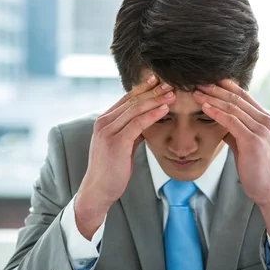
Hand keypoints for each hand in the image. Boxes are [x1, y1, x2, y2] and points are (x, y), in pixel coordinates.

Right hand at [75, 76, 175, 238]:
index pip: (126, 98)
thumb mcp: (121, 145)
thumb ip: (131, 131)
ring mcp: (108, 131)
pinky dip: (152, 115)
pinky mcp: (116, 142)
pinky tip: (164, 109)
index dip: (143, 88)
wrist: (98, 190)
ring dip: (156, 99)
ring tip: (172, 93)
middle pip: (132, 100)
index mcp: (104, 121)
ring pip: (136, 109)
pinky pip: (138, 124)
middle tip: (170, 83)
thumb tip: (146, 122)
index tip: (159, 80)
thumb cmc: (111, 169)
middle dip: (153, 90)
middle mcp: (104, 122)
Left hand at [192, 80, 269, 207]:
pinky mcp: (253, 140)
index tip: (208, 80)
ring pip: (232, 107)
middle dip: (215, 89)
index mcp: (264, 118)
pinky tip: (204, 107)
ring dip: (212, 98)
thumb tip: (220, 121)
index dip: (225, 86)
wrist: (269, 188)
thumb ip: (236, 130)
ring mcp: (260, 129)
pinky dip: (216, 112)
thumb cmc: (256, 167)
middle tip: (197, 83)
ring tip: (196, 93)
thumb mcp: (246, 143)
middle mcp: (265, 120)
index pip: (243, 95)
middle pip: (236, 98)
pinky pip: (231, 121)